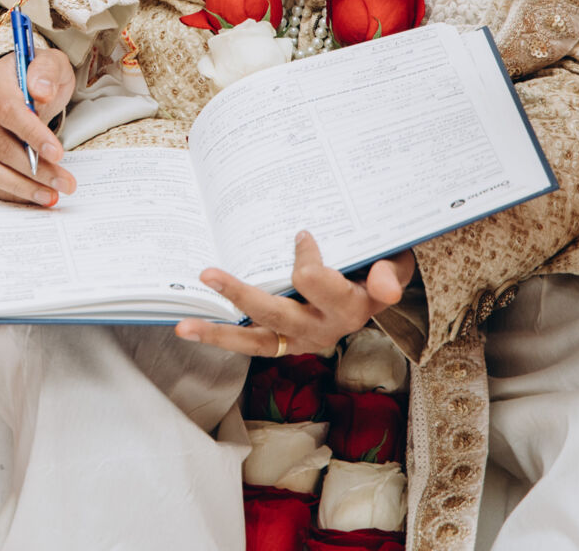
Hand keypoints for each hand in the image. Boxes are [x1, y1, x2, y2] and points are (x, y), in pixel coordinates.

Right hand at [0, 48, 76, 205]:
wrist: (21, 84)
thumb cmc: (38, 77)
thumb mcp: (52, 64)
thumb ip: (47, 71)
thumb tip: (40, 91)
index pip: (7, 109)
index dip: (32, 134)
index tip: (57, 153)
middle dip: (34, 169)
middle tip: (65, 183)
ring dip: (20, 186)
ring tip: (50, 195)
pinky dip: (8, 193)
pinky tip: (32, 196)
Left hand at [176, 231, 414, 355]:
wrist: (377, 289)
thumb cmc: (380, 264)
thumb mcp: (395, 262)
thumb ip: (390, 273)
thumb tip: (385, 287)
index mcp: (350, 307)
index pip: (316, 282)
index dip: (304, 257)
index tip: (301, 233)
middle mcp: (324, 329)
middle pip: (277, 314)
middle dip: (240, 295)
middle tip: (208, 273)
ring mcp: (301, 339)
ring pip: (257, 342)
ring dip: (219, 333)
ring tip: (184, 326)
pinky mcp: (284, 342)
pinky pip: (253, 344)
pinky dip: (224, 337)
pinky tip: (193, 327)